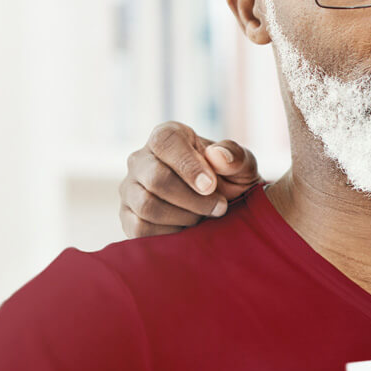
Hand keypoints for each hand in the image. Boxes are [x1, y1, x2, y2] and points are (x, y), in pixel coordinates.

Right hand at [119, 121, 263, 238]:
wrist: (224, 211)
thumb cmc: (230, 182)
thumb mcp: (242, 167)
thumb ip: (235, 157)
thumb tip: (217, 156)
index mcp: (168, 137)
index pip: (166, 142)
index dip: (188, 166)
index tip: (211, 185)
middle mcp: (141, 159)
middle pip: (156, 178)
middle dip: (193, 199)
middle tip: (219, 207)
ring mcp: (130, 189)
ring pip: (147, 205)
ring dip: (184, 217)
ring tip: (203, 217)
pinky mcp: (128, 216)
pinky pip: (140, 228)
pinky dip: (170, 233)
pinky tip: (187, 229)